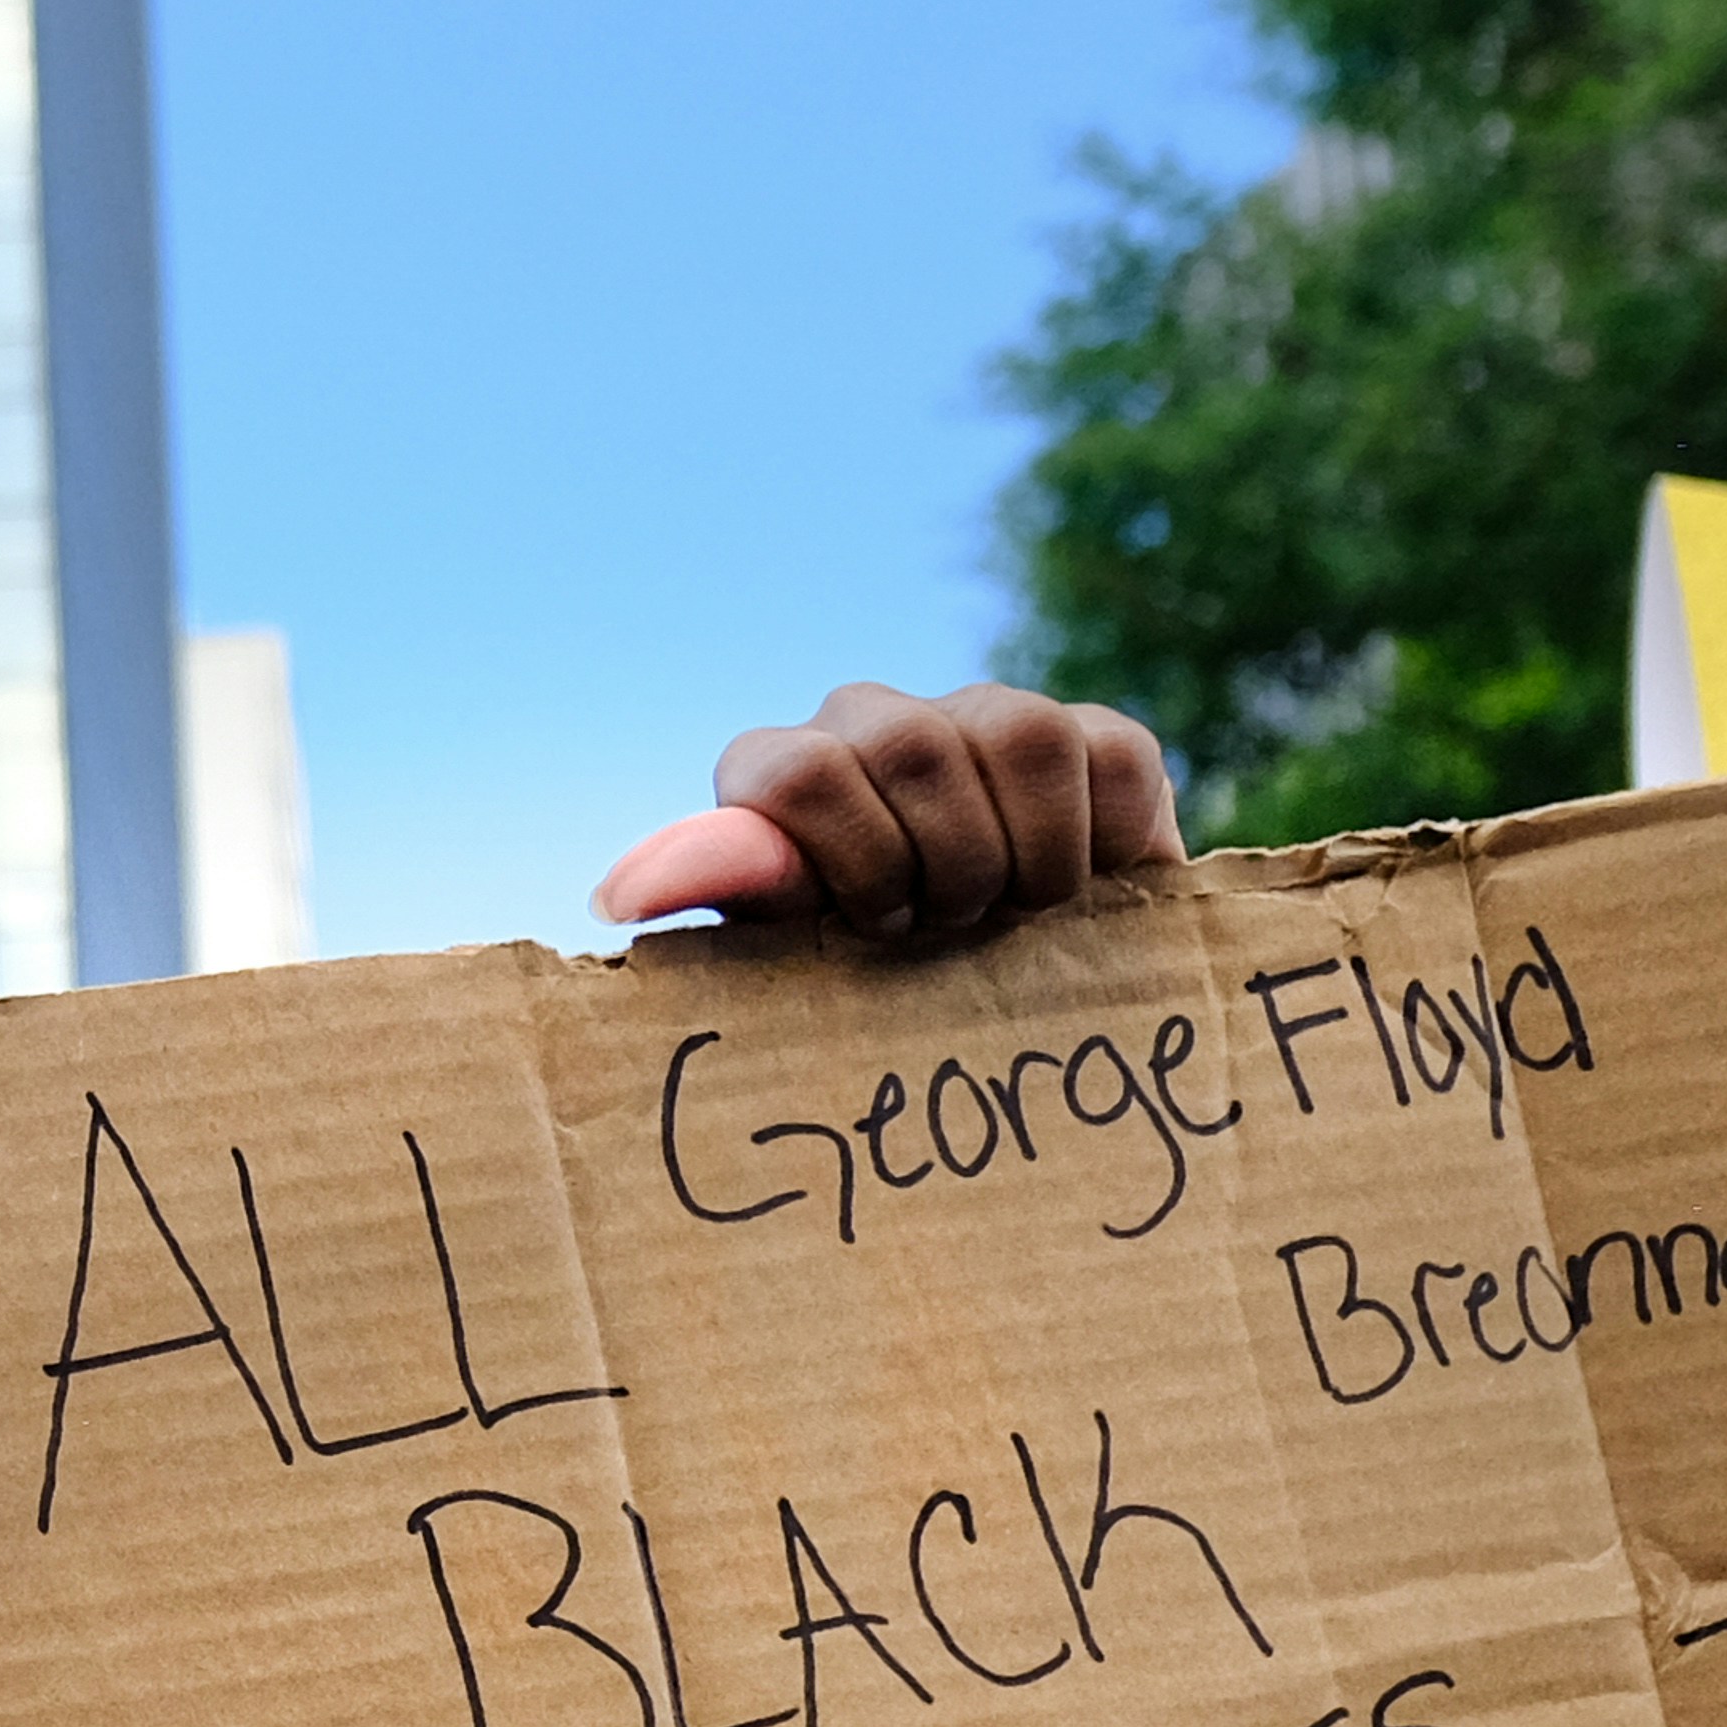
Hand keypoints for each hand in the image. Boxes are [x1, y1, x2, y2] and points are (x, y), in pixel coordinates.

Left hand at [589, 680, 1188, 951]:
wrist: (1003, 1010)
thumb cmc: (866, 990)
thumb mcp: (786, 962)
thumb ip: (724, 908)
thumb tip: (620, 892)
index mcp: (780, 773)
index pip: (790, 768)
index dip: (848, 860)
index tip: (870, 930)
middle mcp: (872, 724)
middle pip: (906, 741)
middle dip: (937, 864)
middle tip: (943, 932)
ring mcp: (983, 717)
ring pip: (1017, 733)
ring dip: (1020, 855)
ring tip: (1005, 916)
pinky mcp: (1093, 737)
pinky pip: (1106, 755)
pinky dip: (1100, 844)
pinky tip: (1073, 892)